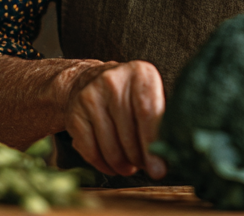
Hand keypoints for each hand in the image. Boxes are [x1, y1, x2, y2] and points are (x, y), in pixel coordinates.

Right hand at [65, 60, 166, 177]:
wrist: (87, 80)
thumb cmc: (128, 94)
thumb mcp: (148, 94)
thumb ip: (160, 120)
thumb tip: (169, 154)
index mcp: (139, 74)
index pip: (147, 112)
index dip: (153, 144)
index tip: (159, 169)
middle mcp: (112, 81)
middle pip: (128, 132)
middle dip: (139, 158)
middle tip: (146, 168)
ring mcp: (90, 97)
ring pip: (110, 145)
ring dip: (122, 164)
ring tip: (130, 167)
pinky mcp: (74, 115)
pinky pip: (90, 150)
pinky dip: (104, 165)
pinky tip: (113, 166)